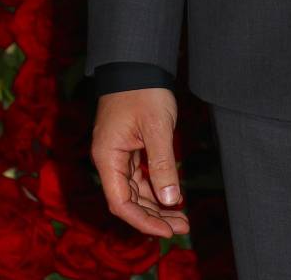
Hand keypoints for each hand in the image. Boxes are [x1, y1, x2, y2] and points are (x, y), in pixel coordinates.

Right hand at [91, 87, 189, 236]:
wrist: (137, 62)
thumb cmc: (143, 91)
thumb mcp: (157, 127)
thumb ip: (163, 164)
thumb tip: (171, 200)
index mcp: (107, 157)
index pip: (121, 202)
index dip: (143, 221)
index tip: (167, 230)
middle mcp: (108, 159)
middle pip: (129, 200)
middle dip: (155, 216)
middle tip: (183, 226)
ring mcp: (118, 153)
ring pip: (135, 189)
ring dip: (157, 204)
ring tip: (182, 217)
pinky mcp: (128, 146)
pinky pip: (139, 175)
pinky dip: (155, 187)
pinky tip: (172, 195)